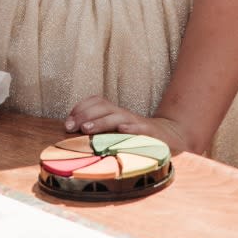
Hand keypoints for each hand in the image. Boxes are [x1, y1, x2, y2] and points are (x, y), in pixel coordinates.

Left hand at [63, 97, 192, 152]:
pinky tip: (122, 130)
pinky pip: (140, 128)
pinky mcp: (149, 132)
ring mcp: (136, 122)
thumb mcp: (115, 131)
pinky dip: (131, 128)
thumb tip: (73, 134)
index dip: (79, 109)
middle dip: (84, 115)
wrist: (169, 136)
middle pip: (103, 107)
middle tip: (70, 127)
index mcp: (114, 112)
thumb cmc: (135, 136)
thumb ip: (98, 130)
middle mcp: (123, 114)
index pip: (95, 102)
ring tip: (86, 129)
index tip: (67, 123)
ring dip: (100, 122)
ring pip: (117, 117)